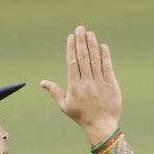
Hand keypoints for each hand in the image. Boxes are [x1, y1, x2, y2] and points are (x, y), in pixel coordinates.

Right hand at [40, 26, 122, 144]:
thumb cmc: (82, 116)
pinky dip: (105, 56)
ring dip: (93, 45)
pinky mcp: (112, 84)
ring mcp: (100, 83)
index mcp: (75, 86)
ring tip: (90, 33)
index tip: (71, 37)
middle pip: (83, 57)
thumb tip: (42, 82)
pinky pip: (107, 67)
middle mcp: (87, 82)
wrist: (102, 126)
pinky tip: (103, 46)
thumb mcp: (65, 105)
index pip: (72, 62)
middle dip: (81, 41)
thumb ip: (55, 91)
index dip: (71, 48)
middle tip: (80, 28)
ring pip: (95, 60)